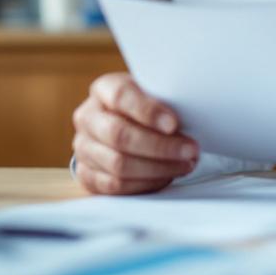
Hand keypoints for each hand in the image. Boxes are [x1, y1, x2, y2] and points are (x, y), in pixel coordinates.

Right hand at [72, 72, 198, 194]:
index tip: (173, 124)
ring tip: (185, 164)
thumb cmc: (145, 108)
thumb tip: (192, 116)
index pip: (121, 95)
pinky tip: (166, 176)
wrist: (123, 127)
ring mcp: (83, 147)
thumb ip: (164, 101)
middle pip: (119, 135)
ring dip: (158, 168)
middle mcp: (88, 117)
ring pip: (118, 164)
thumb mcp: (153, 94)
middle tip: (190, 150)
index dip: (148, 111)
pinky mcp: (86, 175)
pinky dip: (146, 183)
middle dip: (160, 146)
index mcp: (103, 89)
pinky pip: (115, 185)